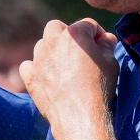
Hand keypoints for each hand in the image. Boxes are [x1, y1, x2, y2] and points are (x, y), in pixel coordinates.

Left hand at [20, 18, 117, 134]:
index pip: (87, 24)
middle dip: (67, 35)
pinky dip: (36, 69)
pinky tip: (47, 78)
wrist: (80, 115)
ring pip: (41, 45)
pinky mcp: (29, 76)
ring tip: (65, 67)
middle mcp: (52, 42)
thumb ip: (107, 45)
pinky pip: (28, 65)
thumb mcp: (111, 62)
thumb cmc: (99, 88)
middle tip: (79, 51)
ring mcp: (38, 59)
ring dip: (52, 51)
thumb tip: (105, 39)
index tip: (102, 47)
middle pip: (57, 27)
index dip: (97, 35)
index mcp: (74, 34)